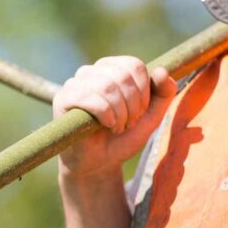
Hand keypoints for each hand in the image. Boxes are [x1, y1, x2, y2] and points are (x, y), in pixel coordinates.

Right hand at [53, 56, 176, 179]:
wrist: (99, 162)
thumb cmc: (123, 137)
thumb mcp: (151, 116)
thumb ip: (164, 94)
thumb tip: (161, 71)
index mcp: (112, 68)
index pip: (134, 65)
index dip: (144, 91)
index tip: (140, 111)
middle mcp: (92, 71)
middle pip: (122, 76)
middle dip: (133, 105)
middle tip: (129, 123)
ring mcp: (75, 83)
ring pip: (107, 87)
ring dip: (120, 113)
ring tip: (117, 127)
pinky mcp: (63, 98)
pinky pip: (91, 99)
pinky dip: (107, 116)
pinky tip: (106, 126)